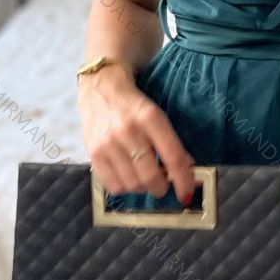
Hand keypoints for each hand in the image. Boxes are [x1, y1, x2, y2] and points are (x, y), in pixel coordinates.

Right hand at [78, 72, 196, 203]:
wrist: (100, 85)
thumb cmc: (133, 103)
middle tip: (161, 184)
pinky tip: (126, 176)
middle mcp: (128, 130)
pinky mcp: (93, 152)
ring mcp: (108, 143)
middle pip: (150, 176)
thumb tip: (186, 170)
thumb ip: (171, 142)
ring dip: (142, 187)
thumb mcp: (157, 114)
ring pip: (132, 184)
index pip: (172, 157)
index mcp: (150, 118)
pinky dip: (124, 187)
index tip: (186, 193)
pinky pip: (113, 185)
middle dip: (161, 187)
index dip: (183, 180)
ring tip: (142, 177)